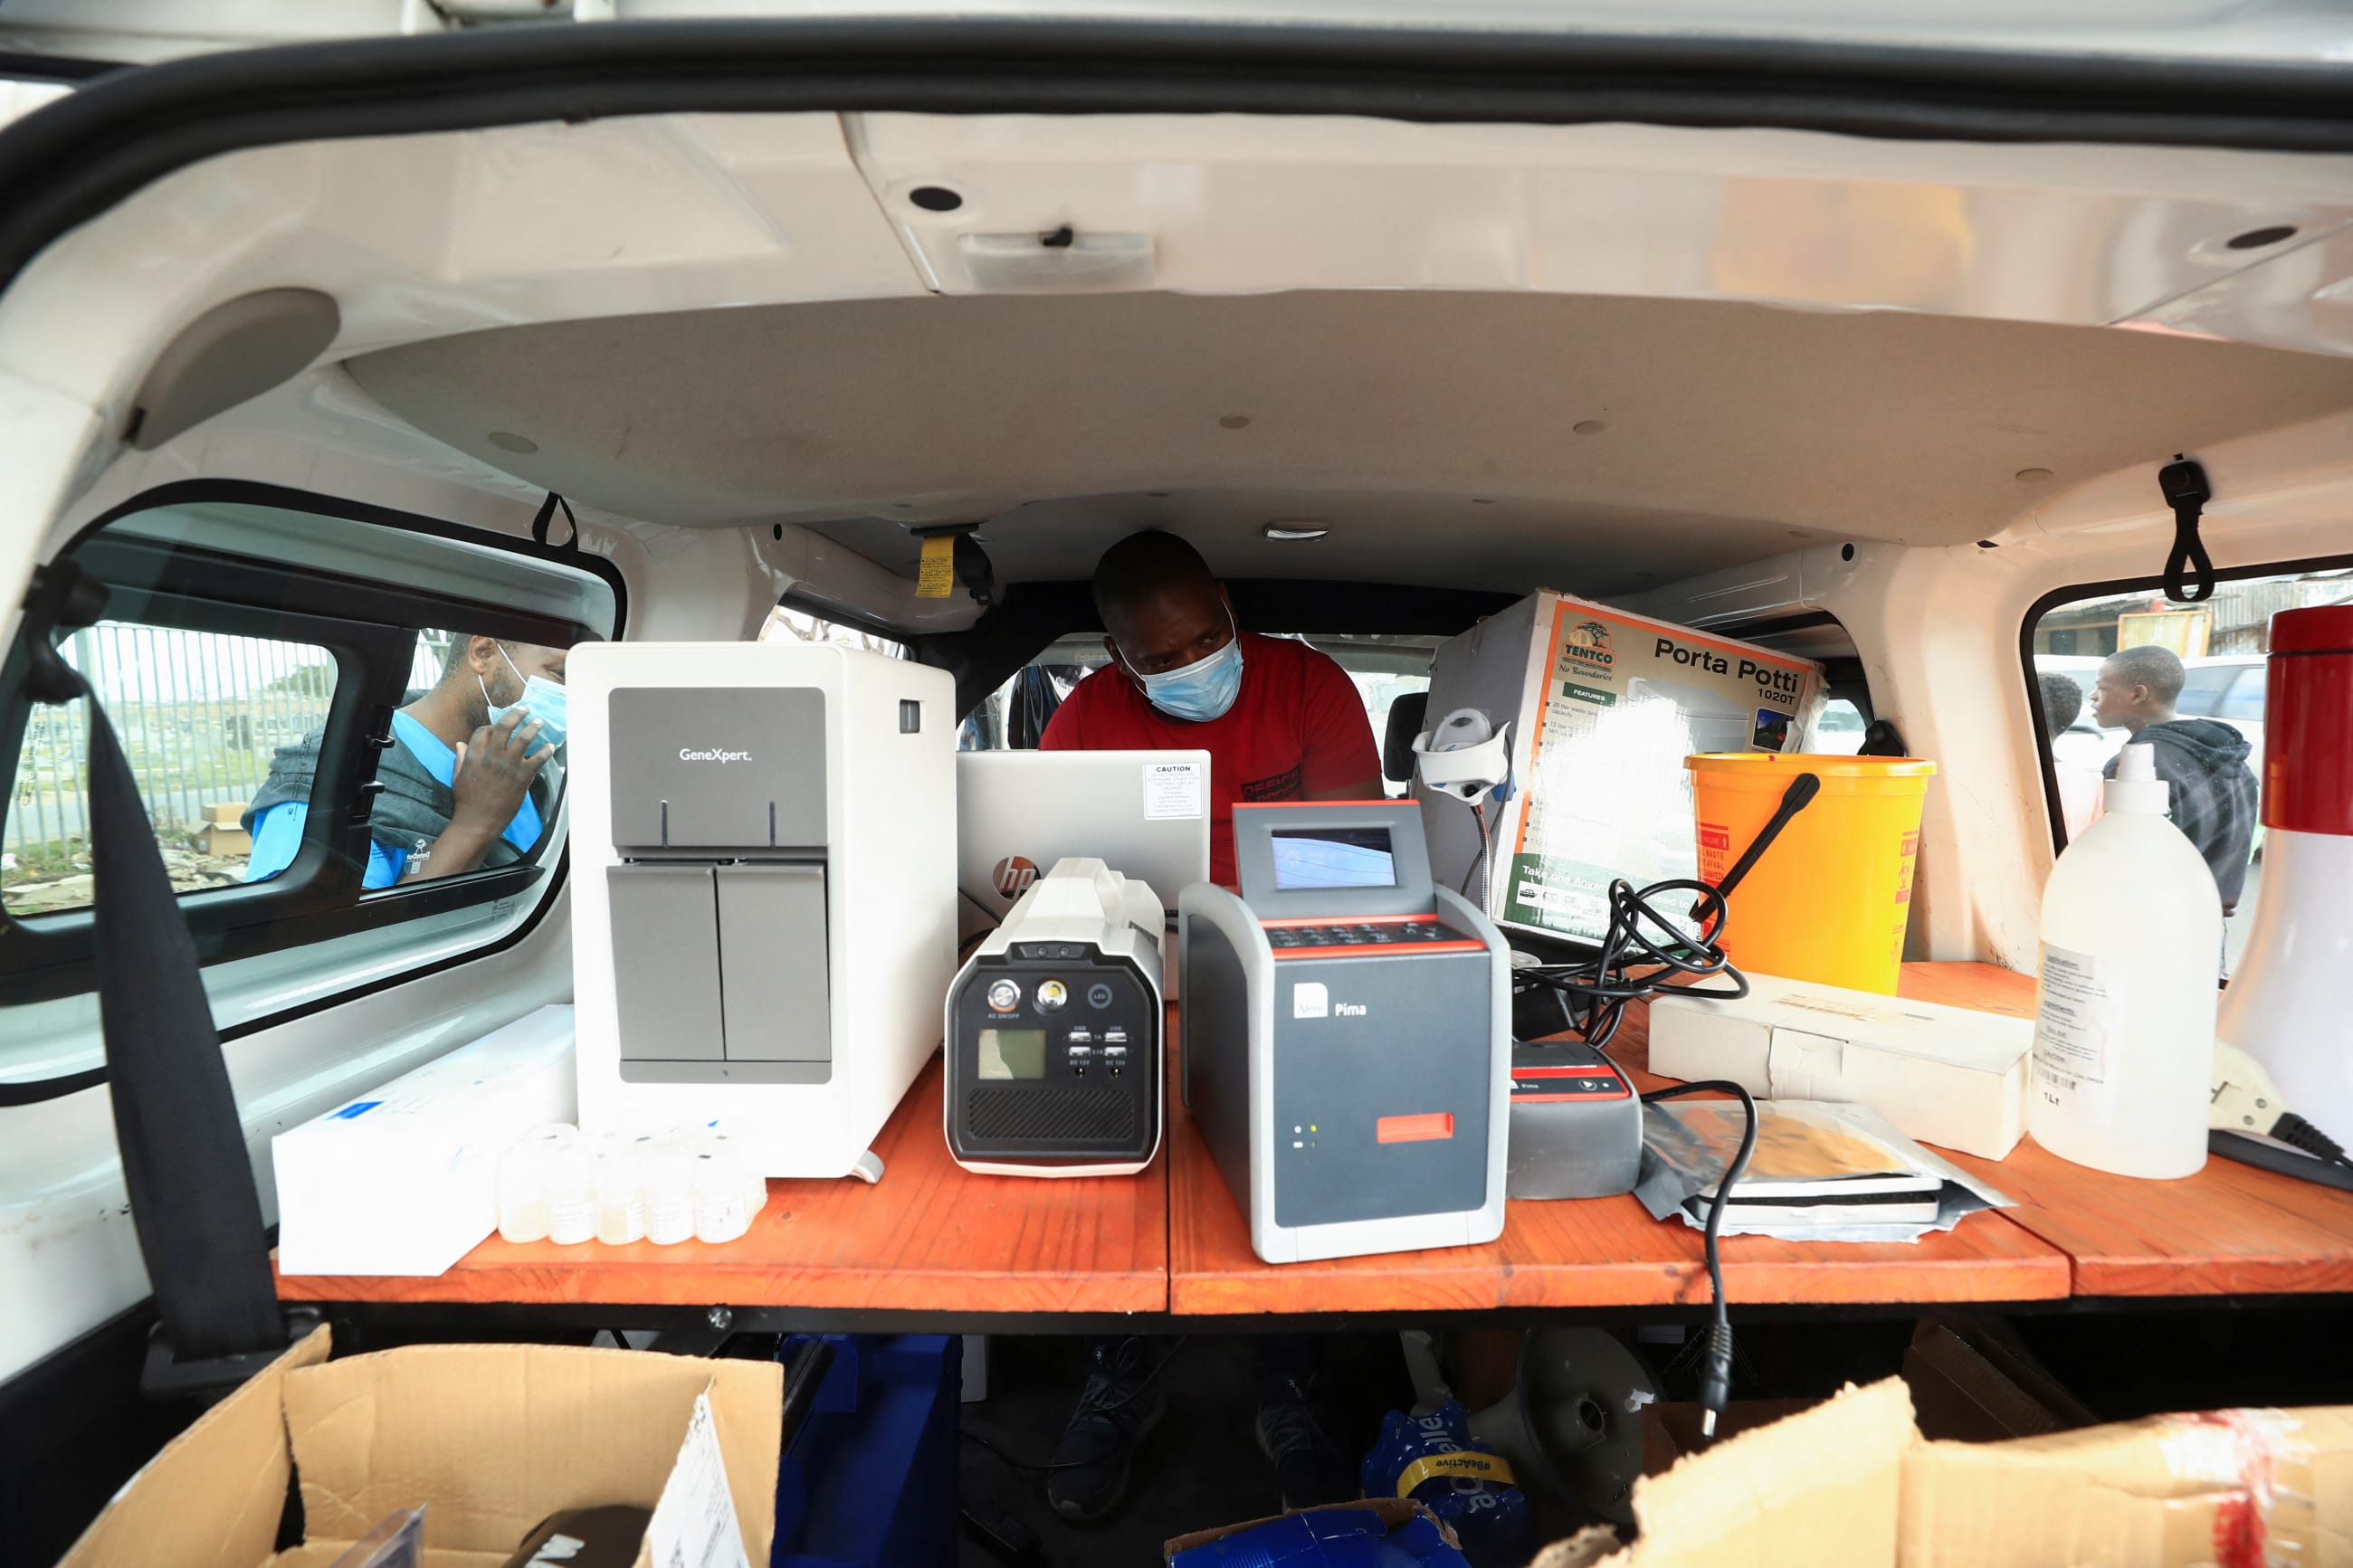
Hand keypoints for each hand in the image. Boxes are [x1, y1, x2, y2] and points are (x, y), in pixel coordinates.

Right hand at [450, 707, 550, 831]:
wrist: (477, 821)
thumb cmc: (466, 801)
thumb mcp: (458, 776)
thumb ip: (461, 758)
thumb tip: (460, 744)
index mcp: (474, 754)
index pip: (485, 730)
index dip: (493, 726)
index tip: (500, 727)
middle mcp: (491, 755)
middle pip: (504, 726)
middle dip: (516, 714)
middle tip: (525, 709)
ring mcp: (508, 765)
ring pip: (523, 738)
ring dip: (533, 727)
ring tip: (539, 722)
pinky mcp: (522, 776)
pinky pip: (538, 759)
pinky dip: (546, 751)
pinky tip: (551, 747)